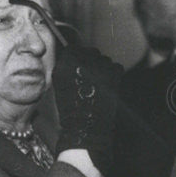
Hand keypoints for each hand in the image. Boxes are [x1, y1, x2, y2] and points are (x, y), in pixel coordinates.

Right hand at [53, 46, 122, 173]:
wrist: (87, 128)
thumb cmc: (72, 110)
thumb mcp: (59, 84)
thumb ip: (65, 66)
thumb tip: (74, 55)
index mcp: (64, 63)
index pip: (73, 48)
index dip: (77, 57)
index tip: (79, 66)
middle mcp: (82, 60)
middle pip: (90, 51)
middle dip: (91, 62)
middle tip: (90, 79)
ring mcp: (100, 65)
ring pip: (104, 59)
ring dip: (103, 68)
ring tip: (98, 86)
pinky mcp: (114, 72)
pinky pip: (116, 67)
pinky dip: (114, 75)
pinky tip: (107, 88)